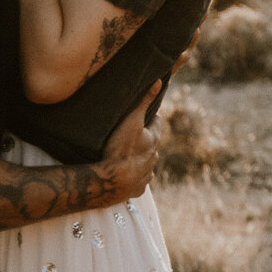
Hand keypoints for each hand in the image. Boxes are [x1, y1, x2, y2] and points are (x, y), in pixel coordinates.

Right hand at [93, 88, 162, 202]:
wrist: (112, 181)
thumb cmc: (121, 148)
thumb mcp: (131, 121)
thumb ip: (144, 101)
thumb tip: (159, 81)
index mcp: (154, 140)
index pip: (157, 122)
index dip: (150, 117)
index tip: (142, 114)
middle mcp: (154, 157)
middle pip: (151, 143)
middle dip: (144, 138)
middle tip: (130, 133)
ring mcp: (147, 174)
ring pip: (146, 163)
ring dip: (138, 158)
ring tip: (124, 155)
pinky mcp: (138, 189)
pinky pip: (138, 180)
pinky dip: (133, 176)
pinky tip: (122, 173)